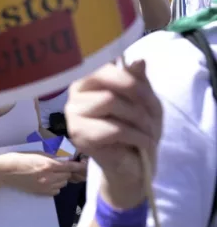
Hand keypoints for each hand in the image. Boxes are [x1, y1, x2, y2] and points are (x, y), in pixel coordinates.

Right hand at [0, 152, 74, 195]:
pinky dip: (56, 186)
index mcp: (48, 164)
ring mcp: (45, 187)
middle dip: (67, 171)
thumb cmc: (19, 158)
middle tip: (60, 166)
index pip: (70, 166)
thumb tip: (65, 160)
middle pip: (68, 176)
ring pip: (63, 184)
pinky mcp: (42, 193)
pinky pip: (56, 191)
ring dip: (62, 178)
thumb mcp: (37, 153)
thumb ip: (52, 157)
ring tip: (52, 173)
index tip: (85, 165)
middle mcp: (49, 177)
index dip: (79, 166)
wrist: (6, 172)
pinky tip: (48, 181)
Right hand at [64, 61, 161, 207]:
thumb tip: (138, 60)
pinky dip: (136, 136)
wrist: (133, 166)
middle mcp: (75, 93)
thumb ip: (138, 80)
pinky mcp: (79, 135)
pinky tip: (142, 143)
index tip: (144, 93)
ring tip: (148, 132)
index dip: (127, 77)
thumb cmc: (137, 128)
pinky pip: (113, 128)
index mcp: (88, 80)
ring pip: (109, 100)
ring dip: (138, 118)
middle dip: (137, 97)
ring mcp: (73, 114)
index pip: (101, 65)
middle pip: (106, 79)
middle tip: (153, 116)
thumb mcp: (145, 101)